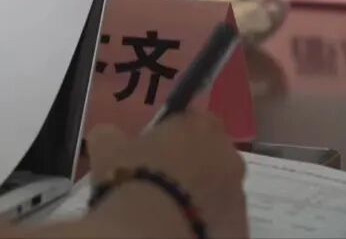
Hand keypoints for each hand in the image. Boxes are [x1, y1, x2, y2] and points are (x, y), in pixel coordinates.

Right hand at [87, 113, 247, 237]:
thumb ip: (111, 135)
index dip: (173, 132)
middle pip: (210, 153)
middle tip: (159, 177)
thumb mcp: (106, 147)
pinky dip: (203, 221)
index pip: (193, 119)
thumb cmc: (133, 176)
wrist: (152, 229)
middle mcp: (228, 155)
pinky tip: (177, 225)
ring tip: (166, 207)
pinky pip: (220, 219)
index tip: (154, 146)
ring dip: (198, 193)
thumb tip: (109, 135)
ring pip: (217, 189)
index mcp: (200, 125)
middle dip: (190, 163)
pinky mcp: (239, 227)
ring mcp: (238, 193)